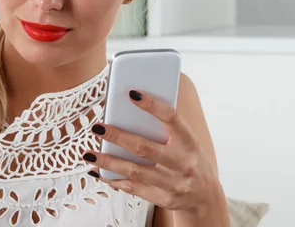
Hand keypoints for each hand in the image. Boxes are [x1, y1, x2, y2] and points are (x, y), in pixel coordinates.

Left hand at [82, 90, 224, 215]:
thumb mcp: (185, 141)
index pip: (171, 118)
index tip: (131, 94)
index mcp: (189, 141)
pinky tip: (98, 171)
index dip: (152, 105)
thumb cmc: (188, 159)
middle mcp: (183, 163)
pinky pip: (133, 189)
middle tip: (97, 128)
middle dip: (118, 137)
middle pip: (145, 148)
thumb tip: (128, 109)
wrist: (205, 197)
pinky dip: (113, 180)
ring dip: (108, 162)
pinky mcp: (164, 199)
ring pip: (135, 171)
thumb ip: (163, 128)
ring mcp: (174, 184)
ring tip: (88, 154)